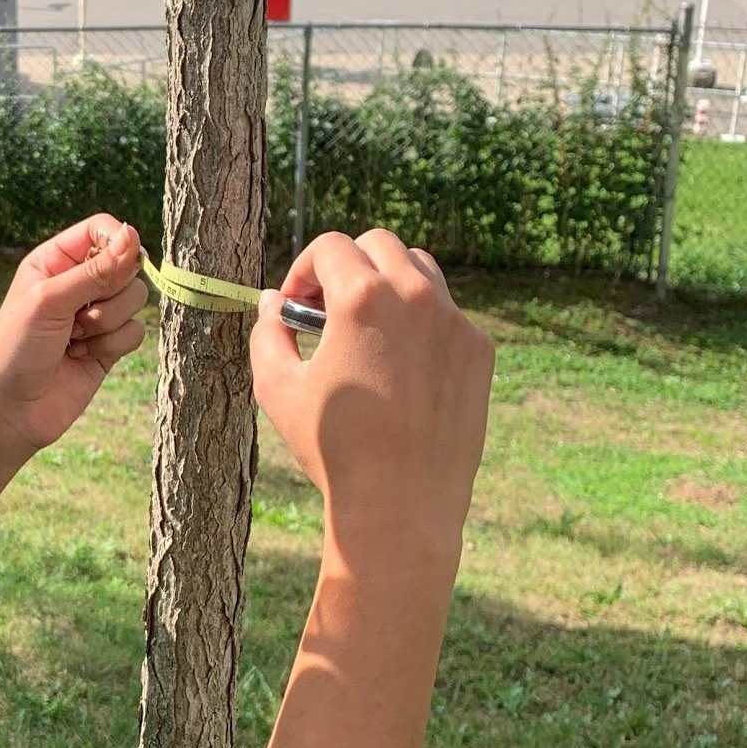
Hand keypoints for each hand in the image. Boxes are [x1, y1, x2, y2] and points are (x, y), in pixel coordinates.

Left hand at [0, 214, 150, 459]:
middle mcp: (78, 283)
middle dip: (109, 292)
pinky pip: (136, 331)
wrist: (11, 411)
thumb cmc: (15, 351)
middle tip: (77, 315)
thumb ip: (95, 271)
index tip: (120, 260)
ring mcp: (96, 314)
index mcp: (55, 260)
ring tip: (75, 339)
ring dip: (108, 322)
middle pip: (128, 265)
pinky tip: (82, 357)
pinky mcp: (109, 345)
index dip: (118, 241)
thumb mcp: (49, 302)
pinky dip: (113, 345)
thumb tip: (133, 235)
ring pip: (136, 299)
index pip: (103, 229)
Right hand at [251, 230, 493, 569]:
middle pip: (378, 244)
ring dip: (388, 283)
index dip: (303, 271)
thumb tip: (272, 303)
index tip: (295, 307)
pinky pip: (446, 313)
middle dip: (347, 266)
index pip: (330, 247)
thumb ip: (268, 333)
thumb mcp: (277, 388)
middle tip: (328, 310)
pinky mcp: (478, 349)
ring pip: (420, 269)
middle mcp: (415, 295)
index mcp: (362, 297)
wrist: (401, 503)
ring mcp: (454, 320)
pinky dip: (420, 322)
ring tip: (367, 330)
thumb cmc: (333, 447)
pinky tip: (400, 367)